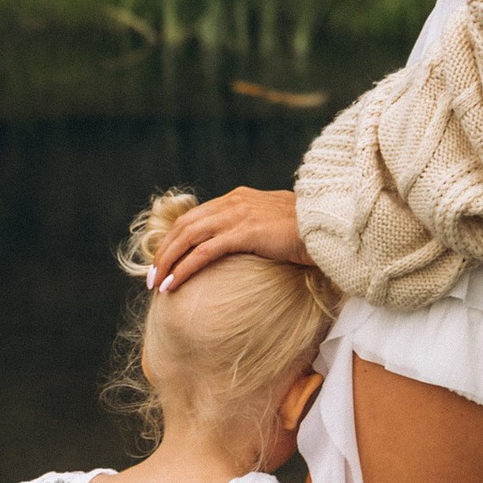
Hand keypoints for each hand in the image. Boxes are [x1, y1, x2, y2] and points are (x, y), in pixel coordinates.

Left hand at [150, 186, 306, 292]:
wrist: (330, 225)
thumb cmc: (308, 231)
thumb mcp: (274, 224)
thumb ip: (254, 228)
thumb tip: (245, 245)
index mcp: (238, 198)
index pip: (194, 217)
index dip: (174, 239)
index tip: (164, 261)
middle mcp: (234, 202)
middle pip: (185, 226)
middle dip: (164, 252)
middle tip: (152, 276)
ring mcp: (239, 215)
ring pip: (189, 237)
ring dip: (168, 261)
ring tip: (157, 283)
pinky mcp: (245, 232)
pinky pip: (204, 252)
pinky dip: (185, 268)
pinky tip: (174, 283)